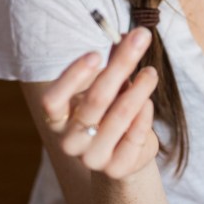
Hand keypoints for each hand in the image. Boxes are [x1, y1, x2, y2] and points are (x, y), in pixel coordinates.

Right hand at [41, 26, 160, 179]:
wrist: (124, 154)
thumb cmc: (109, 111)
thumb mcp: (107, 86)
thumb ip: (113, 63)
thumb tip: (126, 36)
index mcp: (57, 119)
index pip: (53, 100)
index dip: (72, 76)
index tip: (96, 52)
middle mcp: (69, 141)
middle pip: (95, 100)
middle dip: (121, 65)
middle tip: (141, 39)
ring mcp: (92, 158)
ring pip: (119, 116)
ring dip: (138, 89)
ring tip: (151, 72)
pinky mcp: (117, 168)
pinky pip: (135, 135)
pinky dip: (144, 114)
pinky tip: (149, 102)